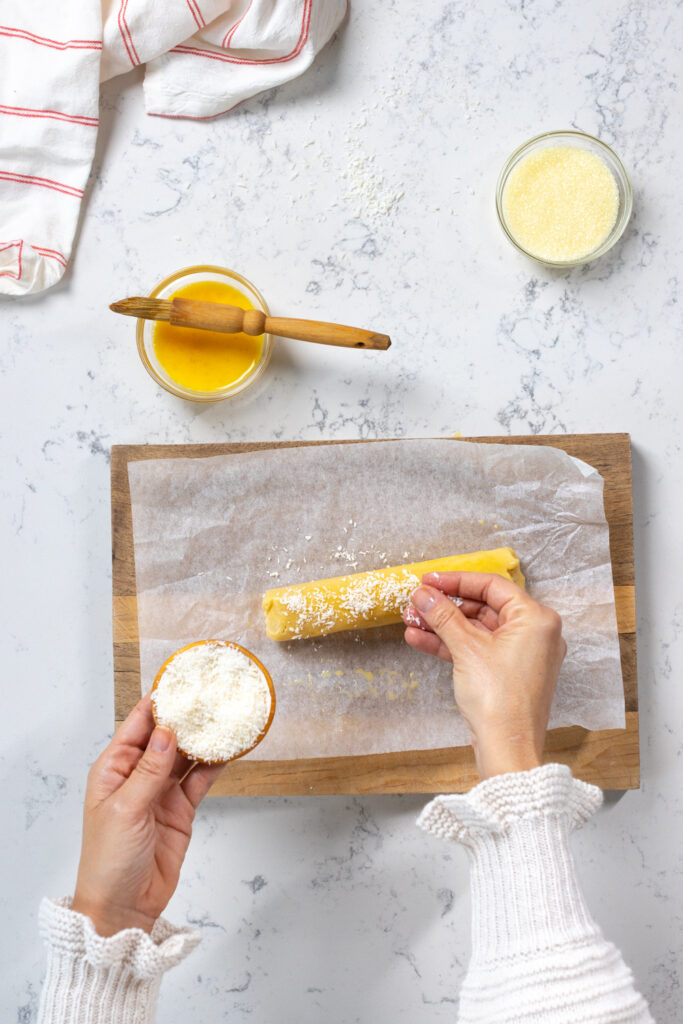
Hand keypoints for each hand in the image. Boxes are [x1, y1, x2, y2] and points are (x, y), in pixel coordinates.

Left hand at [72, 695, 222, 935]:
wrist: (123, 908)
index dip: (158, 702)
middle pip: (166, 735)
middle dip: (187, 716)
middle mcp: (137, 774)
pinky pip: (200, 779)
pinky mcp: (181, 809)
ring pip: (186, 755)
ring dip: (204, 738)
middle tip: (211, 694)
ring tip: (225, 716)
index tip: (181, 682)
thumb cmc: (109, 861)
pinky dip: (214, 765)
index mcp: (113, 769)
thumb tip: (167, 730)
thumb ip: (150, 770)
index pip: (137, 724)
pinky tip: (229, 749)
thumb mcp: (126, 809)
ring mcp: (161, 791)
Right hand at [403, 572, 565, 779]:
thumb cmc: (500, 701)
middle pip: (482, 607)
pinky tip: (421, 640)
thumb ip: (443, 616)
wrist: (507, 749)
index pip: (492, 586)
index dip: (456, 581)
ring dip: (442, 625)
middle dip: (445, 606)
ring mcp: (521, 654)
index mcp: (536, 619)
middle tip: (416, 602)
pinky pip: (477, 649)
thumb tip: (424, 594)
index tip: (429, 580)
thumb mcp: (466, 649)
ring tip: (411, 621)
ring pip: (476, 630)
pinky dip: (451, 645)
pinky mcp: (507, 672)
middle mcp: (534, 633)